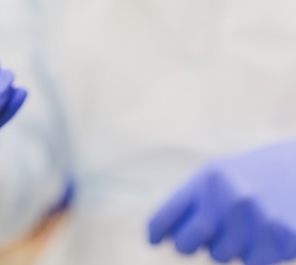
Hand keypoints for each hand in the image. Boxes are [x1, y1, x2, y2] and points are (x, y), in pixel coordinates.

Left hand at [148, 140, 295, 264]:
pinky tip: (262, 234)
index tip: (153, 239)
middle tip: (193, 243)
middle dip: (186, 246)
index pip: (167, 215)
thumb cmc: (251, 175)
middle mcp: (228, 198)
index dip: (156, 231)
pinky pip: (250, 263)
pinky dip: (253, 255)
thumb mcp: (217, 176)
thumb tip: (166, 236)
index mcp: (207, 179)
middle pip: (186, 243)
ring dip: (225, 248)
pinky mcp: (279, 236)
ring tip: (241, 226)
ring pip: (219, 256)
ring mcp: (254, 219)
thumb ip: (192, 201)